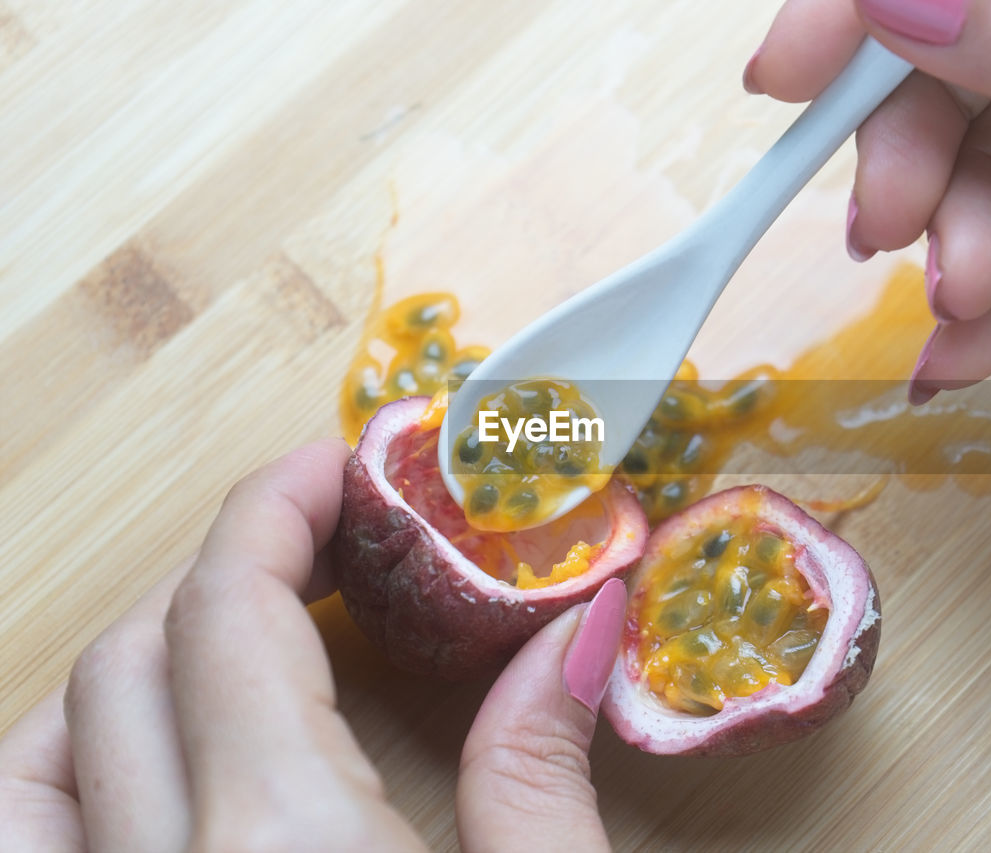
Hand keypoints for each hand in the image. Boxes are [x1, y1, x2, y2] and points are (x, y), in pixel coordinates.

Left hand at [0, 440, 623, 851]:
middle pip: (131, 662)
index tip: (330, 465)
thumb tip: (577, 630)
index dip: (273, 510)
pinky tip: (139, 767)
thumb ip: (539, 773)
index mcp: (283, 844)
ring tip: (208, 647)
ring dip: (110, 676)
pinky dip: (60, 778)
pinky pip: (29, 847)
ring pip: (27, 770)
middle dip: (222, 574)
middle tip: (320, 553)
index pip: (228, 615)